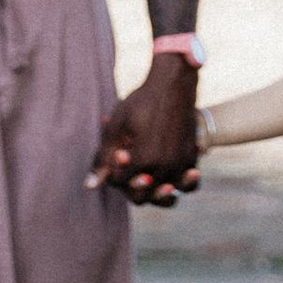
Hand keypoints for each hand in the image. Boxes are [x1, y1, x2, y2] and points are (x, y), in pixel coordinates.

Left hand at [89, 55, 201, 210]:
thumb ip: (103, 159)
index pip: (122, 183)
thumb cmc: (140, 103)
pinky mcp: (192, 159)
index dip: (115, 171)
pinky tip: (170, 174)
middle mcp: (164, 166)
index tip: (118, 152)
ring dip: (154, 190)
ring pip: (166, 196)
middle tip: (131, 164)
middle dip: (131, 186)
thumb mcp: (116, 128)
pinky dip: (180, 185)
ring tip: (147, 174)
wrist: (173, 85)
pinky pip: (189, 186)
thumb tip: (90, 186)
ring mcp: (181, 164)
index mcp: (143, 159)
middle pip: (142, 196)